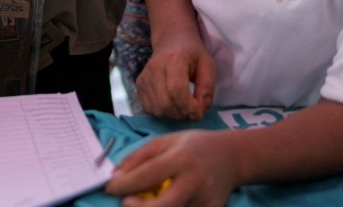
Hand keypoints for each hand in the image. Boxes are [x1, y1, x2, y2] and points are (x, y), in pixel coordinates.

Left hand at [105, 131, 235, 206]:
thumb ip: (140, 157)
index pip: (148, 175)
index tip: (110, 187)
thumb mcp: (166, 141)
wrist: (232, 157)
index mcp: (181, 159)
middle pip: (162, 206)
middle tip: (127, 202)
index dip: (124, 184)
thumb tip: (115, 175)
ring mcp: (204, 201)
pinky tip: (170, 200)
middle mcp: (194, 182)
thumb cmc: (194, 146)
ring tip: (151, 198)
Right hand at [135, 36, 215, 121]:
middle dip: (183, 115)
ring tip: (185, 110)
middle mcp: (155, 67)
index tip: (200, 113)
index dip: (188, 107)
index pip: (176, 90)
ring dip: (174, 116)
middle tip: (195, 114)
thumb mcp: (207, 65)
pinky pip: (150, 109)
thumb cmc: (192, 53)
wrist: (170, 40)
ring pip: (157, 109)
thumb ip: (207, 88)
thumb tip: (200, 110)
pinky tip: (173, 105)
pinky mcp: (139, 84)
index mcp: (174, 59)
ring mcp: (144, 77)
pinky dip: (164, 113)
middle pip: (166, 103)